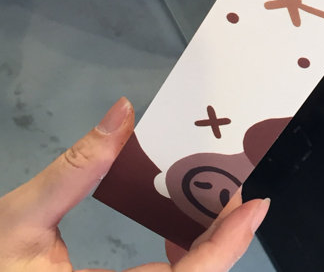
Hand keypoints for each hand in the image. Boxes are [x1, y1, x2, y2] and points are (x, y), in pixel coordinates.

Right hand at [0, 98, 269, 271]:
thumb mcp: (21, 219)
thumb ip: (77, 167)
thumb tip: (123, 112)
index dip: (226, 247)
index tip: (255, 205)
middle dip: (225, 241)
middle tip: (242, 194)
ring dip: (206, 253)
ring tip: (217, 205)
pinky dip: (181, 263)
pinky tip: (176, 234)